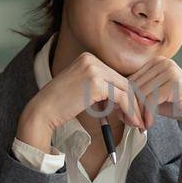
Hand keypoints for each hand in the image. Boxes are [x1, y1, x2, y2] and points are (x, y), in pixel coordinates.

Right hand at [17, 50, 150, 149]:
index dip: (127, 96)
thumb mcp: (83, 89)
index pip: (116, 76)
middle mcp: (92, 59)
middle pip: (123, 81)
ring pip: (125, 89)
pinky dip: (128, 110)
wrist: (43, 111)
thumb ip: (102, 89)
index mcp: (88, 58)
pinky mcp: (95, 83)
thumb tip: (126, 99)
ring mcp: (93, 69)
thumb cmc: (61, 105)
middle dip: (133, 103)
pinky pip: (120, 97)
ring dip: (133, 108)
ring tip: (136, 124)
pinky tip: (129, 121)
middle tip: (139, 120)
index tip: (132, 112)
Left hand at [128, 57, 181, 148]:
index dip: (125, 99)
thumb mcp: (154, 96)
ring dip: (138, 113)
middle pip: (134, 86)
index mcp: (156, 61)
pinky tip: (150, 124)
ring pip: (141, 93)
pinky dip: (147, 115)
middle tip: (131, 123)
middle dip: (130, 107)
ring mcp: (170, 71)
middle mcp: (163, 62)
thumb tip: (112, 100)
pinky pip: (150, 100)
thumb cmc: (177, 104)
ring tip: (140, 125)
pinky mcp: (175, 83)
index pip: (131, 79)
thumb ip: (137, 94)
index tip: (124, 115)